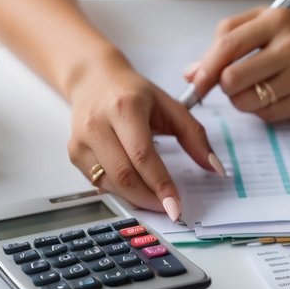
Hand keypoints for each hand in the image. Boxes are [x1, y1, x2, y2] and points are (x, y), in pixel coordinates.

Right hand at [66, 59, 221, 217]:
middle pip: (124, 175)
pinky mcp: (74, 153)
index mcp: (124, 107)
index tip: (175, 207)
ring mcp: (81, 140)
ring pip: (110, 183)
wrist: (93, 80)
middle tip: (168, 208)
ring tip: (154, 199)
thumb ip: (195, 136)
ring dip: (135, 197)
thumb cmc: (133, 93)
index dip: (161, 185)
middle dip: (149, 198)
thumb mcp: (170, 106)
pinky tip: (134, 187)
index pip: (143, 155)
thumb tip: (215, 168)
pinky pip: (99, 182)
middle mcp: (97, 123)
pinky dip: (119, 191)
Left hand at [185, 7, 289, 120]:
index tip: (195, 82)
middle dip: (224, 87)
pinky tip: (276, 97)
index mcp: (275, 20)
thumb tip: (191, 72)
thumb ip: (228, 42)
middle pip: (232, 78)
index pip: (227, 45)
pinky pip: (268, 115)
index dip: (205, 68)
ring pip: (247, 101)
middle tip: (232, 84)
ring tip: (257, 89)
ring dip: (243, 101)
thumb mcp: (267, 26)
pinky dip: (263, 111)